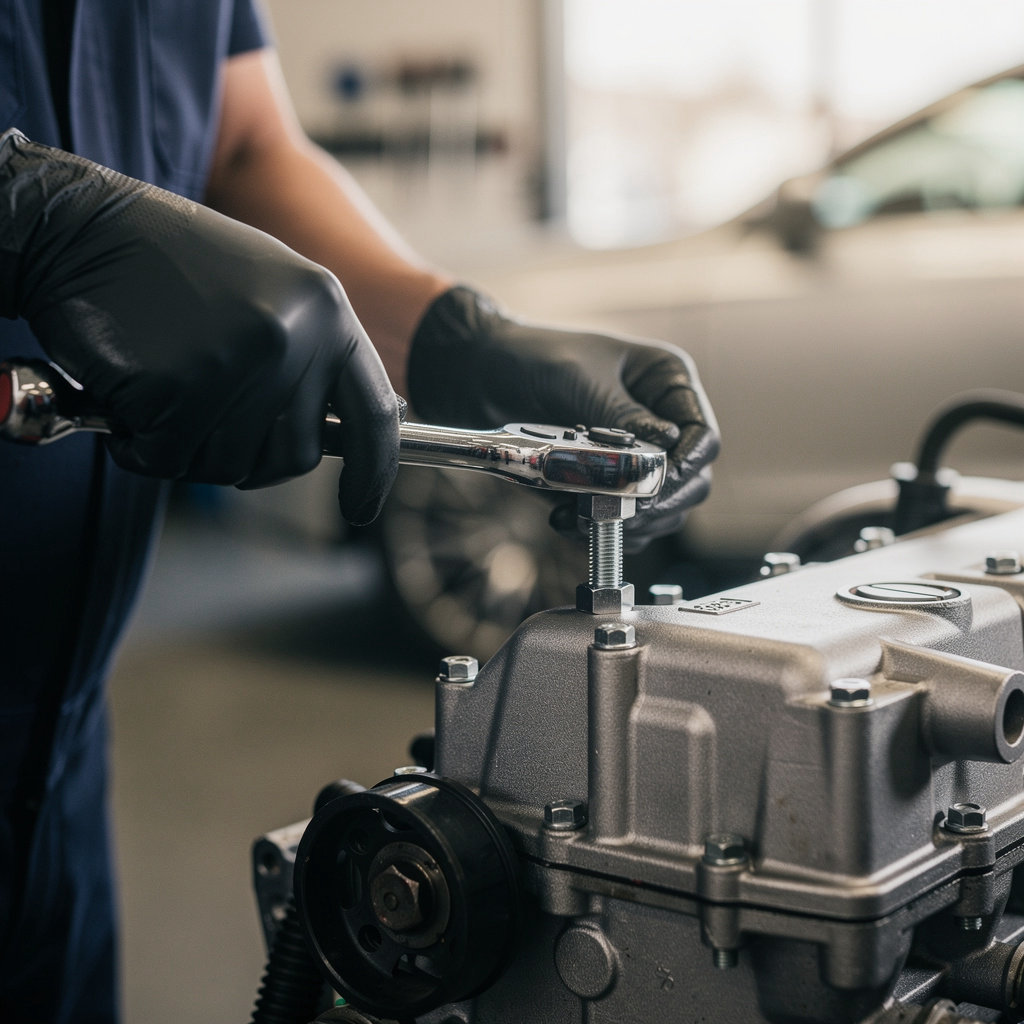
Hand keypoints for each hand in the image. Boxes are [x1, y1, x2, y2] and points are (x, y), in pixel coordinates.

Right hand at [0, 130, 397, 523]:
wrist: (81, 225)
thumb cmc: (172, 264)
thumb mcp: (270, 291)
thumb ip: (310, 356)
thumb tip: (341, 432)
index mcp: (327, 311)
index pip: (374, 415)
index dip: (374, 472)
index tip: (361, 508)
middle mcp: (293, 339)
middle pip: (293, 457)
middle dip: (246, 454)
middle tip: (201, 413)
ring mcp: (238, 364)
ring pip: (227, 466)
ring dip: (185, 446)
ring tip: (162, 385)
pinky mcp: (178, 387)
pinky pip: (166, 458)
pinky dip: (139, 444)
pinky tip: (127, 393)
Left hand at [406, 286, 718, 548]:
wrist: (479, 376)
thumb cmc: (533, 359)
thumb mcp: (580, 379)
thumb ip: (622, 416)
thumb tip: (664, 451)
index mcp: (665, 384)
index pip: (701, 436)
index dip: (684, 466)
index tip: (654, 484)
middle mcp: (658, 423)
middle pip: (689, 482)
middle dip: (657, 503)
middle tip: (621, 512)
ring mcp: (633, 458)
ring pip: (660, 510)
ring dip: (628, 523)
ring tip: (583, 517)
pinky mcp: (603, 485)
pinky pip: (621, 521)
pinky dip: (600, 529)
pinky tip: (567, 521)